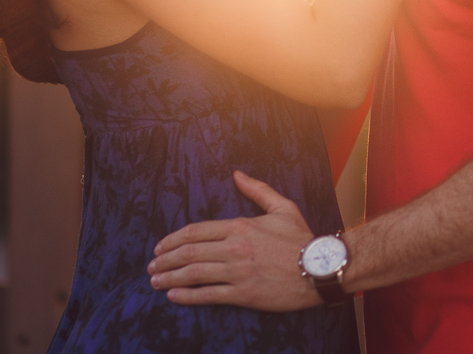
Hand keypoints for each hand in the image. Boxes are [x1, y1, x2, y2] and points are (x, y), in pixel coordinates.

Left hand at [147, 171, 320, 310]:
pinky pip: (209, 295)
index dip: (173, 239)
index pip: (197, 231)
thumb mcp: (282, 207)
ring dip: (170, 278)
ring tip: (156, 281)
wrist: (321, 267)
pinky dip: (188, 296)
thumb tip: (237, 174)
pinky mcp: (244, 294)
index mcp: (241, 226)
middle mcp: (235, 248)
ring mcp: (238, 272)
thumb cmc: (302, 238)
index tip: (160, 246)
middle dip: (165, 260)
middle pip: (190, 253)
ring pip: (195, 274)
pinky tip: (174, 297)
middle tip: (151, 266)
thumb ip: (257, 190)